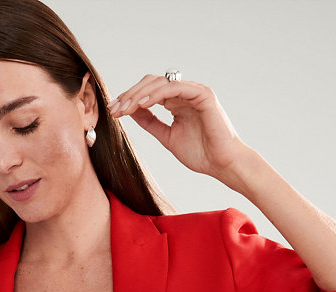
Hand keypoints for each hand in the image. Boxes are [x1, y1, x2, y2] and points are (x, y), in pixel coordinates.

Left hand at [108, 75, 251, 184]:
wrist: (222, 164)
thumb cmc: (201, 153)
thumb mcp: (167, 137)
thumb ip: (151, 123)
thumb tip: (131, 112)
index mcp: (177, 102)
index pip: (149, 93)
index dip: (130, 100)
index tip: (113, 111)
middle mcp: (185, 93)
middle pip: (151, 84)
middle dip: (130, 95)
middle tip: (114, 109)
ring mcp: (194, 91)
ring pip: (159, 84)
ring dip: (138, 95)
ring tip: (123, 108)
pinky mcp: (202, 94)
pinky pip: (173, 88)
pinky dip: (155, 95)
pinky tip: (141, 104)